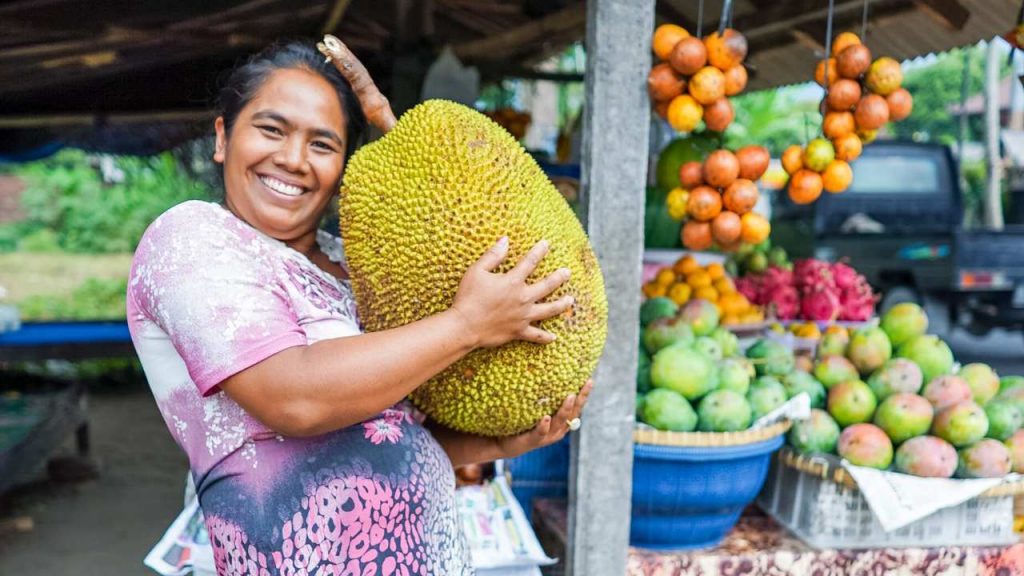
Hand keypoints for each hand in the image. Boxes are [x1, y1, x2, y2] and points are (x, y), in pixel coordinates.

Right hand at [449, 237, 573, 348]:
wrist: (465, 326)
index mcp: (513, 282)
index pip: (530, 262)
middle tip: (568, 272)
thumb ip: (493, 255)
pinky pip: (536, 335)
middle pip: (547, 286)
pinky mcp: (519, 331)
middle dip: (559, 277)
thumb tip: (505, 240)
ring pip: (548, 310)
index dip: (539, 251)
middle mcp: (523, 298)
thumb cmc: (468, 297)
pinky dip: (545, 337)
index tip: (546, 244)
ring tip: (570, 300)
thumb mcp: (477, 271)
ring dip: (561, 305)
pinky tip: (554, 337)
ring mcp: (523, 316)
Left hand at [496, 379, 592, 458]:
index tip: (590, 380)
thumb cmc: (523, 422)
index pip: (577, 407)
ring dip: (565, 409)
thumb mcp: (536, 408)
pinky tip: (546, 418)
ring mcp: (547, 436)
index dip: (584, 395)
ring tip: (570, 396)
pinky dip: (544, 425)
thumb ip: (544, 397)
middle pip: (573, 413)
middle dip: (581, 399)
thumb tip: (547, 371)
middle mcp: (558, 430)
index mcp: (561, 422)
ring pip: (559, 422)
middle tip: (587, 384)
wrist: (506, 443)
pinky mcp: (533, 440)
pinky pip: (540, 433)